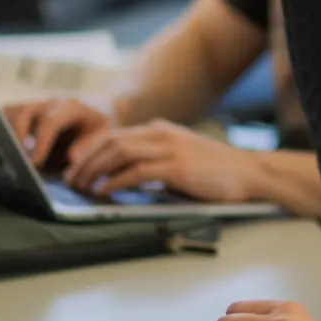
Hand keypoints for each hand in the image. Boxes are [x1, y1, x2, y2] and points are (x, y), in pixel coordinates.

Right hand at [3, 97, 110, 167]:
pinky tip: (2, 147)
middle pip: (26, 112)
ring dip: (7, 132)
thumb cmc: (98, 125)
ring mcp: (36, 104)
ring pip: (13, 111)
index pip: (51, 122)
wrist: (97, 109)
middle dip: (18, 136)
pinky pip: (7, 114)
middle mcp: (50, 102)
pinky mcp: (26, 110)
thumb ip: (88, 146)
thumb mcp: (102, 134)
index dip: (41, 143)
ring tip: (6, 154)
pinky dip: (2, 129)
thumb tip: (71, 158)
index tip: (34, 163)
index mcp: (71, 107)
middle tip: (16, 159)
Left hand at [62, 120, 256, 202]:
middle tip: (70, 179)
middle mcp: (161, 134)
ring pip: (118, 153)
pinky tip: (103, 191)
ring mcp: (169, 149)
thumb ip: (156, 161)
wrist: (250, 172)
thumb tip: (126, 178)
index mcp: (160, 130)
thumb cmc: (218, 171)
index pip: (115, 136)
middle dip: (85, 161)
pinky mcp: (176, 167)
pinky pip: (136, 171)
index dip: (90, 151)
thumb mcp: (181, 157)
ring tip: (80, 186)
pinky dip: (115, 181)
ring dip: (94, 170)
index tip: (75, 168)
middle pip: (111, 142)